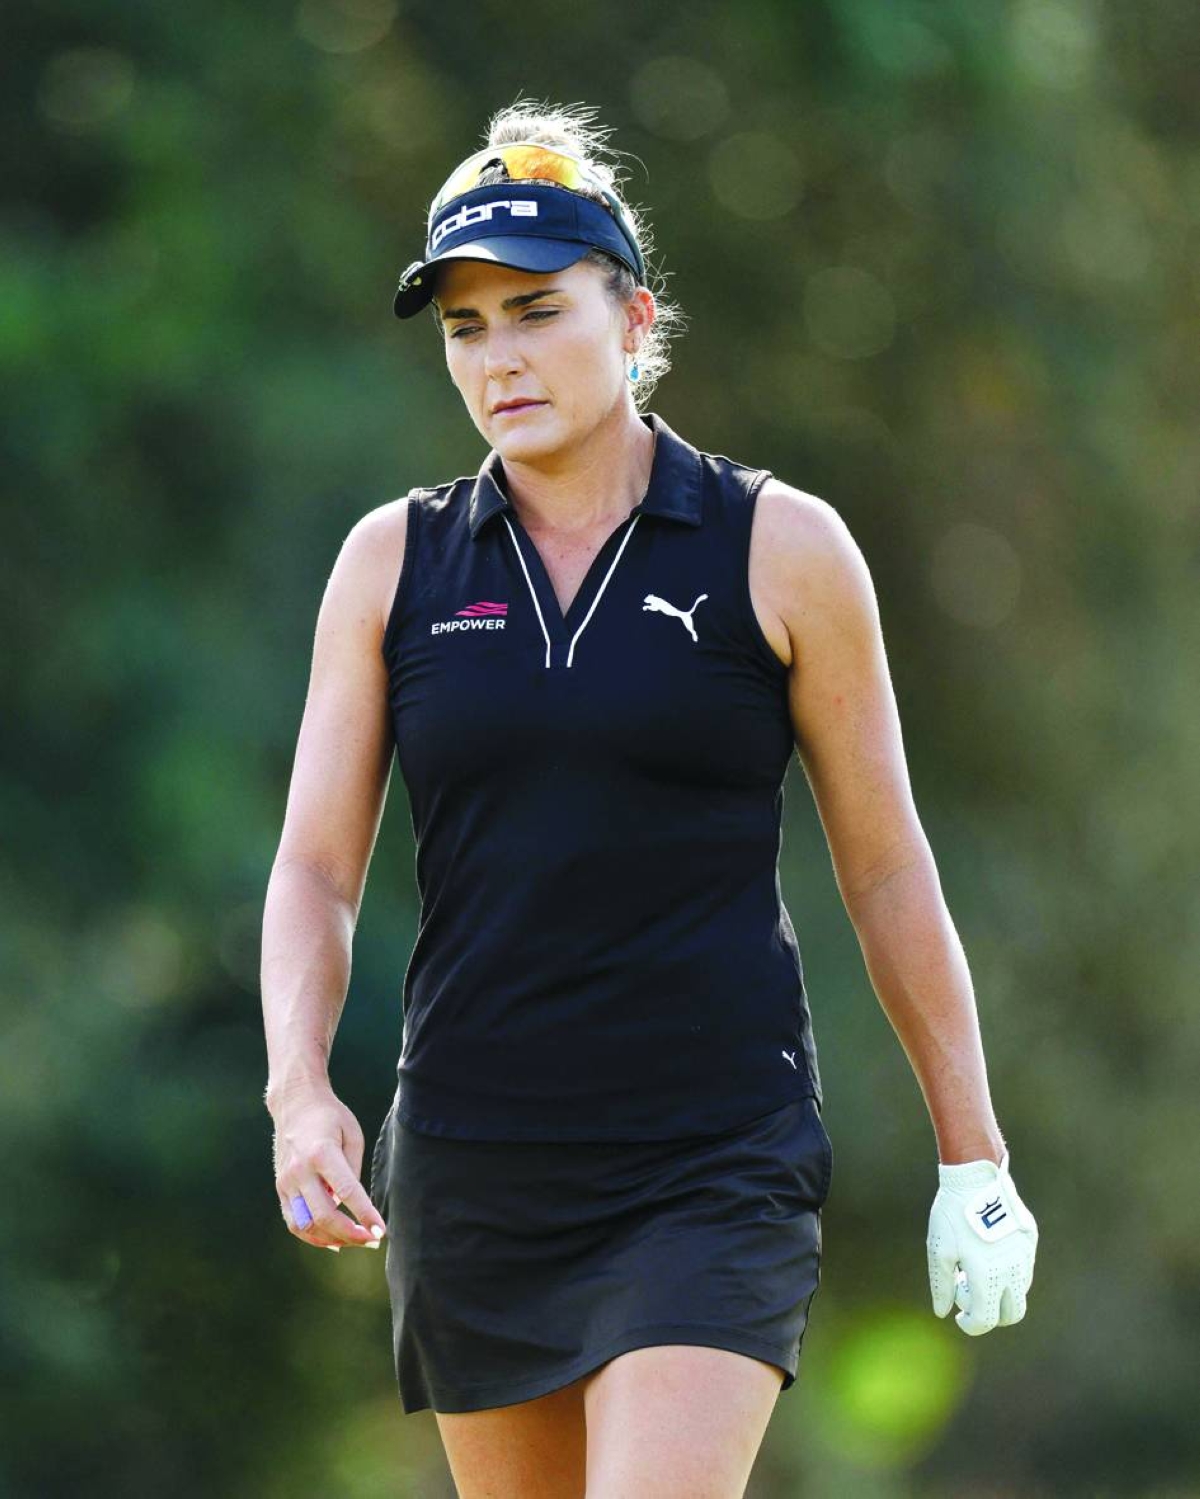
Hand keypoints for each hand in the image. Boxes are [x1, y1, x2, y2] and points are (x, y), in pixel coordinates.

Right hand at [269, 1085, 387, 1252]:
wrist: (295, 1103)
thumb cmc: (330, 1117)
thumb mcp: (352, 1134)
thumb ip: (353, 1170)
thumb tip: (352, 1205)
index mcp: (322, 1153)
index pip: (347, 1192)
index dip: (365, 1215)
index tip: (381, 1230)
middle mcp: (300, 1170)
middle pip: (324, 1215)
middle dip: (351, 1234)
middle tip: (373, 1240)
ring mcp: (286, 1182)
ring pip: (306, 1226)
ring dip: (332, 1240)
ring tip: (356, 1241)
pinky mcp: (280, 1188)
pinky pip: (295, 1222)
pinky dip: (313, 1236)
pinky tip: (333, 1240)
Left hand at [927, 1149, 1036, 1335]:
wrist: (975, 1175)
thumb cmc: (952, 1213)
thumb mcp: (939, 1249)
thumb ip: (942, 1285)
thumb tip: (943, 1312)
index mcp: (988, 1275)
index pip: (986, 1319)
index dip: (971, 1325)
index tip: (959, 1317)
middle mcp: (1013, 1269)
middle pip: (1013, 1314)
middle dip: (993, 1316)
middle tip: (970, 1298)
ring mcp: (1025, 1255)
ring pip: (1021, 1291)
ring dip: (1001, 1294)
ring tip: (974, 1270)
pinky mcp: (1029, 1240)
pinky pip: (1024, 1269)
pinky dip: (1009, 1274)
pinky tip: (988, 1255)